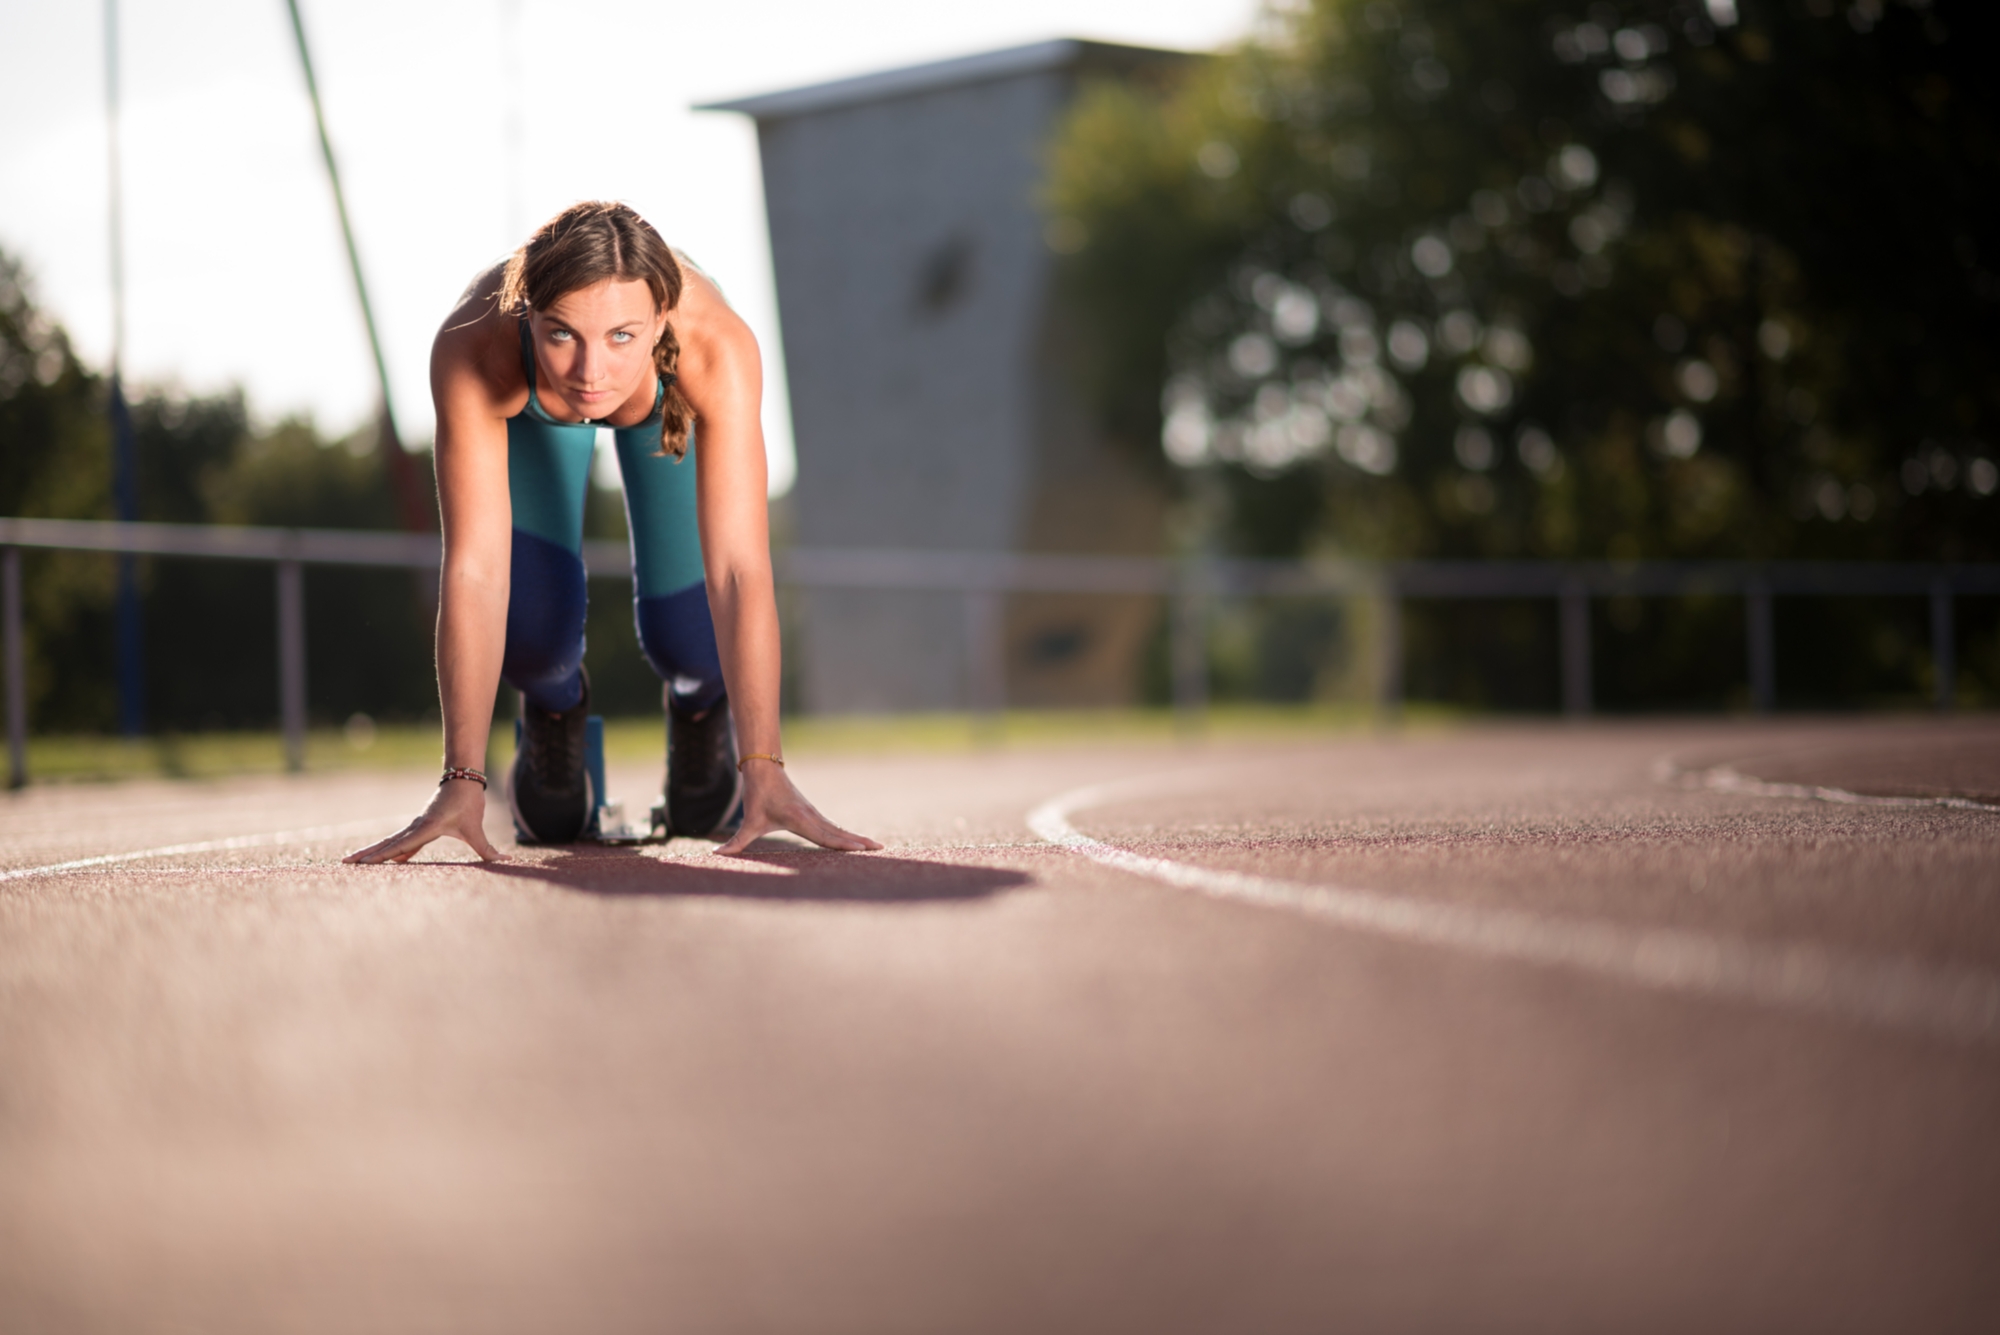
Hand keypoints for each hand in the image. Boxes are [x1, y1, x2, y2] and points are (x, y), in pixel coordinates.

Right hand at [343, 777, 506, 863]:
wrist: (463, 778)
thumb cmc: (468, 801)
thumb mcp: (476, 827)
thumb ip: (487, 848)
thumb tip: (505, 860)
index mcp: (425, 829)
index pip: (400, 846)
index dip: (383, 856)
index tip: (364, 863)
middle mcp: (416, 828)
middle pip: (387, 843)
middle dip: (367, 854)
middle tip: (345, 863)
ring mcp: (417, 827)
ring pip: (392, 842)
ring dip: (374, 851)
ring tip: (354, 861)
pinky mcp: (422, 827)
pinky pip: (403, 842)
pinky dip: (392, 851)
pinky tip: (389, 860)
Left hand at [716, 761, 880, 855]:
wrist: (764, 768)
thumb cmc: (757, 795)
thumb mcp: (748, 822)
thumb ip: (736, 842)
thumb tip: (716, 854)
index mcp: (800, 820)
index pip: (825, 836)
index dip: (843, 844)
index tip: (860, 849)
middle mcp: (812, 817)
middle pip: (839, 833)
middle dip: (859, 842)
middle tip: (880, 849)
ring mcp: (814, 815)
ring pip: (838, 830)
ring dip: (857, 838)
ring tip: (875, 847)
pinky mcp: (812, 815)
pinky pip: (833, 827)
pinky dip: (847, 835)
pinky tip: (856, 841)